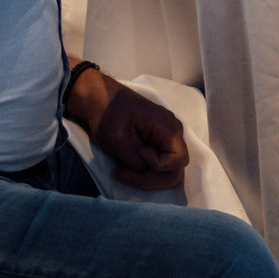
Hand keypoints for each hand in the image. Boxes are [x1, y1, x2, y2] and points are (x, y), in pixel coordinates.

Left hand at [71, 69, 189, 190]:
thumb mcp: (118, 139)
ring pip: (169, 171)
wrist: (99, 98)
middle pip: (175, 169)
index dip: (158, 166)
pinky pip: (160, 165)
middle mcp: (173, 133)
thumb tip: (146, 170)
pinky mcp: (157, 143)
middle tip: (125, 173)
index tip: (138, 154)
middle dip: (151, 178)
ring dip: (148, 178)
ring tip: (124, 172)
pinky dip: (146, 172)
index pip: (179, 159)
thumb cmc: (109, 114)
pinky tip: (128, 168)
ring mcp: (166, 138)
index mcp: (168, 127)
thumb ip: (135, 159)